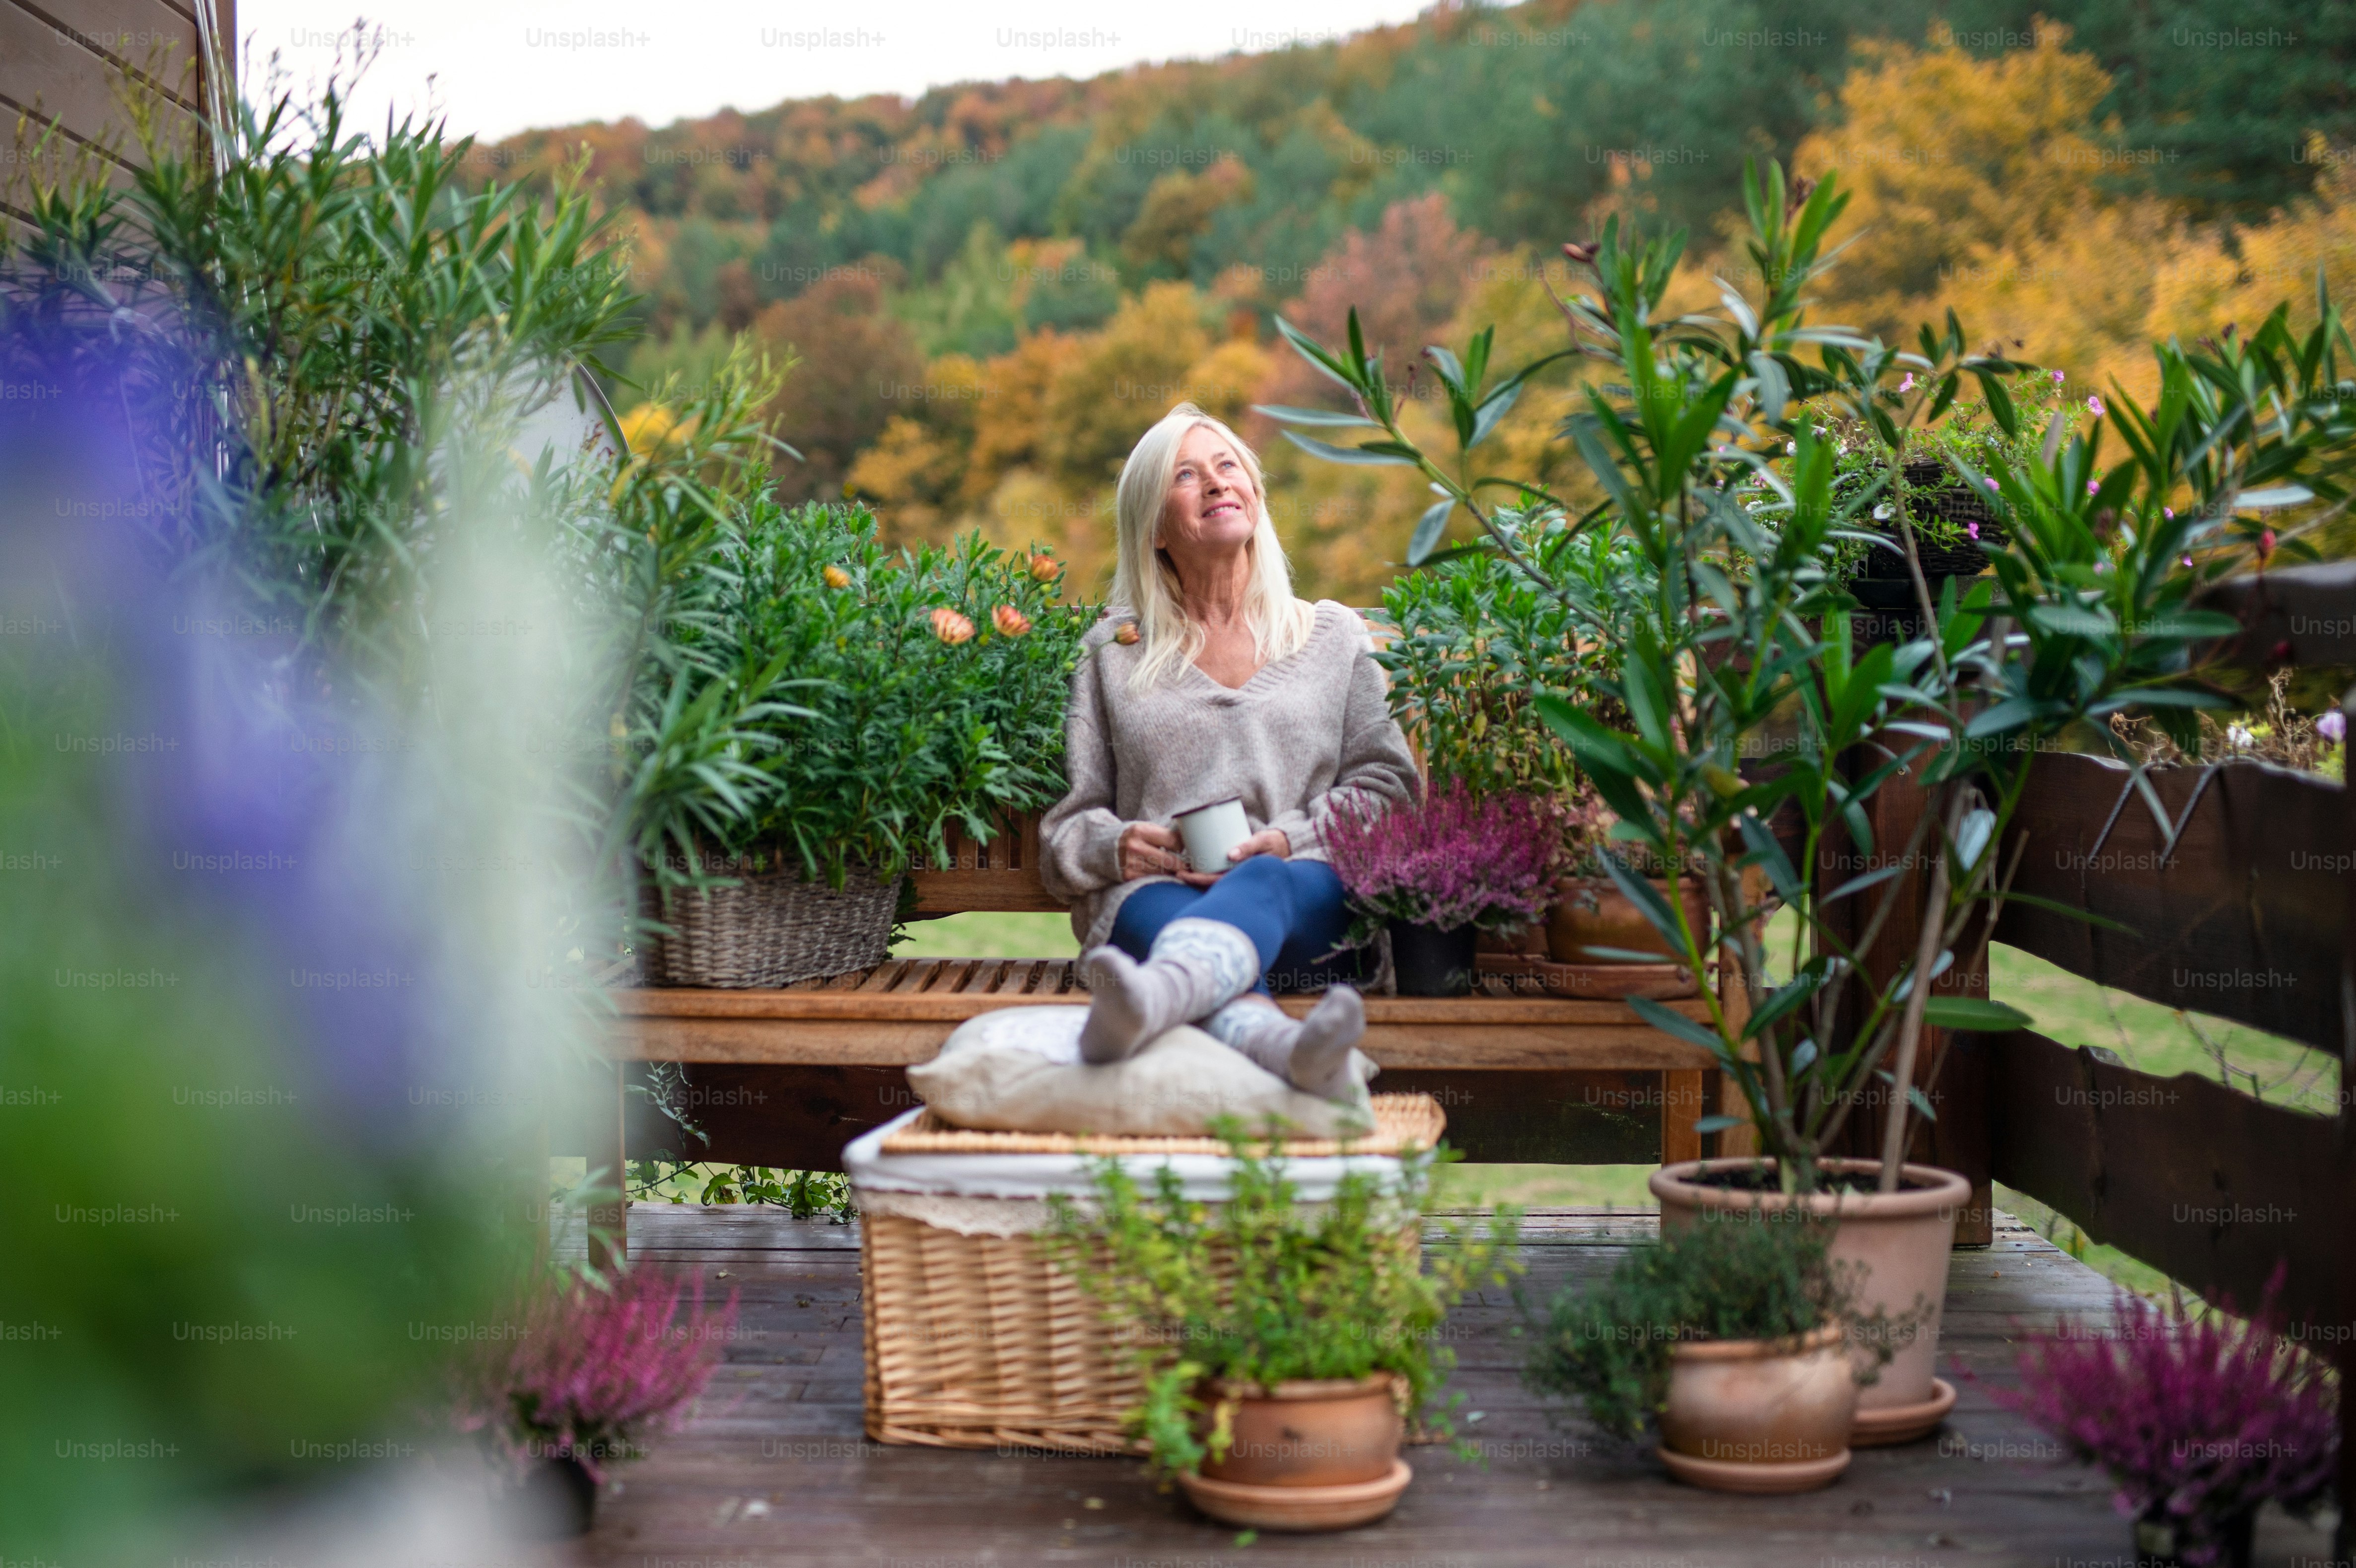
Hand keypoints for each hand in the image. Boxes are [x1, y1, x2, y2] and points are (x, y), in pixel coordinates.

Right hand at [1117, 821, 1187, 880]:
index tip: (1184, 848)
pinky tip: (1162, 873)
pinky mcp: (1129, 876)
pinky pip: (1153, 879)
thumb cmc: (1132, 837)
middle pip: (1170, 860)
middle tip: (1188, 865)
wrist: (1103, 848)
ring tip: (1176, 869)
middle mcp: (1135, 847)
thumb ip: (1163, 834)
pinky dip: (1160, 877)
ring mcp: (1131, 863)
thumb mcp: (1144, 828)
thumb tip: (1188, 840)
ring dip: (1172, 872)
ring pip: (1163, 872)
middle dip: (1182, 864)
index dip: (1182, 845)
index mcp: (1140, 831)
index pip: (1172, 840)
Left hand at [1176, 826, 1290, 886]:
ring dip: (1198, 877)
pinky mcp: (1238, 869)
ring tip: (1181, 870)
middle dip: (1193, 880)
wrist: (1289, 846)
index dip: (1198, 879)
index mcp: (1243, 875)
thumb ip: (1249, 846)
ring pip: (1214, 880)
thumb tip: (1231, 854)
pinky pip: (1220, 873)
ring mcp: (1238, 875)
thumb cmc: (1276, 843)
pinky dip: (1207, 872)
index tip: (1183, 875)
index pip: (1216, 881)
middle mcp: (1239, 878)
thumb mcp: (1263, 841)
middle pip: (1211, 883)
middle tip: (1175, 872)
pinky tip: (1195, 867)